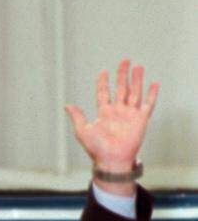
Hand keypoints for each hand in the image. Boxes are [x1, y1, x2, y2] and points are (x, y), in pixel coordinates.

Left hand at [65, 59, 158, 173]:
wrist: (111, 160)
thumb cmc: (96, 149)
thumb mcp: (82, 131)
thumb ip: (77, 116)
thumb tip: (67, 104)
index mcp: (104, 113)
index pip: (104, 93)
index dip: (103, 82)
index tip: (103, 72)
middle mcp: (118, 111)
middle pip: (121, 88)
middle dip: (122, 75)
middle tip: (124, 61)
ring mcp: (130, 114)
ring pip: (134, 92)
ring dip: (136, 80)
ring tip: (138, 67)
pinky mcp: (141, 120)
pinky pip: (147, 104)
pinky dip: (151, 94)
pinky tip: (153, 84)